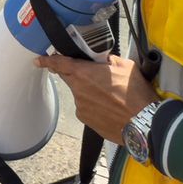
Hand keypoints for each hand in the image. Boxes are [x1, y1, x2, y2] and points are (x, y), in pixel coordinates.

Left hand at [33, 53, 159, 143]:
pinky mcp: (88, 122)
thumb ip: (108, 60)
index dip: (48, 61)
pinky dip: (96, 107)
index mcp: (84, 74)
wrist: (144, 123)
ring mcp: (82, 109)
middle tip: (96, 78)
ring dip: (91, 93)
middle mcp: (78, 92)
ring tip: (113, 97)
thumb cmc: (136, 93)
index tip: (39, 60)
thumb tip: (101, 60)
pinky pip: (88, 109)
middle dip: (79, 76)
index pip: (59, 64)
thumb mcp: (125, 66)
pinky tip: (112, 108)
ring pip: (81, 95)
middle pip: (71, 79)